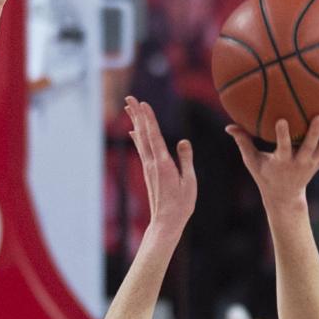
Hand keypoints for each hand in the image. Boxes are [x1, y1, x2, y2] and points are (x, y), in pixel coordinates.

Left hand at [125, 96, 196, 233]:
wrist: (166, 221)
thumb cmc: (181, 204)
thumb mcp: (189, 181)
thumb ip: (186, 160)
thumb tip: (183, 141)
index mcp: (163, 164)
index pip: (155, 136)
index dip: (149, 118)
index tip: (143, 103)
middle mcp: (152, 163)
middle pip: (143, 133)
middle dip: (137, 114)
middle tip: (129, 97)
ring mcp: (148, 167)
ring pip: (140, 139)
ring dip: (136, 121)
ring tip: (129, 108)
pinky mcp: (148, 171)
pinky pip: (142, 149)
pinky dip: (137, 137)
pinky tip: (134, 131)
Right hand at [226, 105, 318, 209]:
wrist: (285, 197)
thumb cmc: (265, 175)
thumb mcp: (252, 162)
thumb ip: (243, 142)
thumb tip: (228, 127)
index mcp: (282, 161)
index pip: (282, 147)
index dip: (283, 134)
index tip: (282, 121)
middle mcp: (300, 161)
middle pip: (310, 145)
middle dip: (314, 132)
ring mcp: (313, 160)